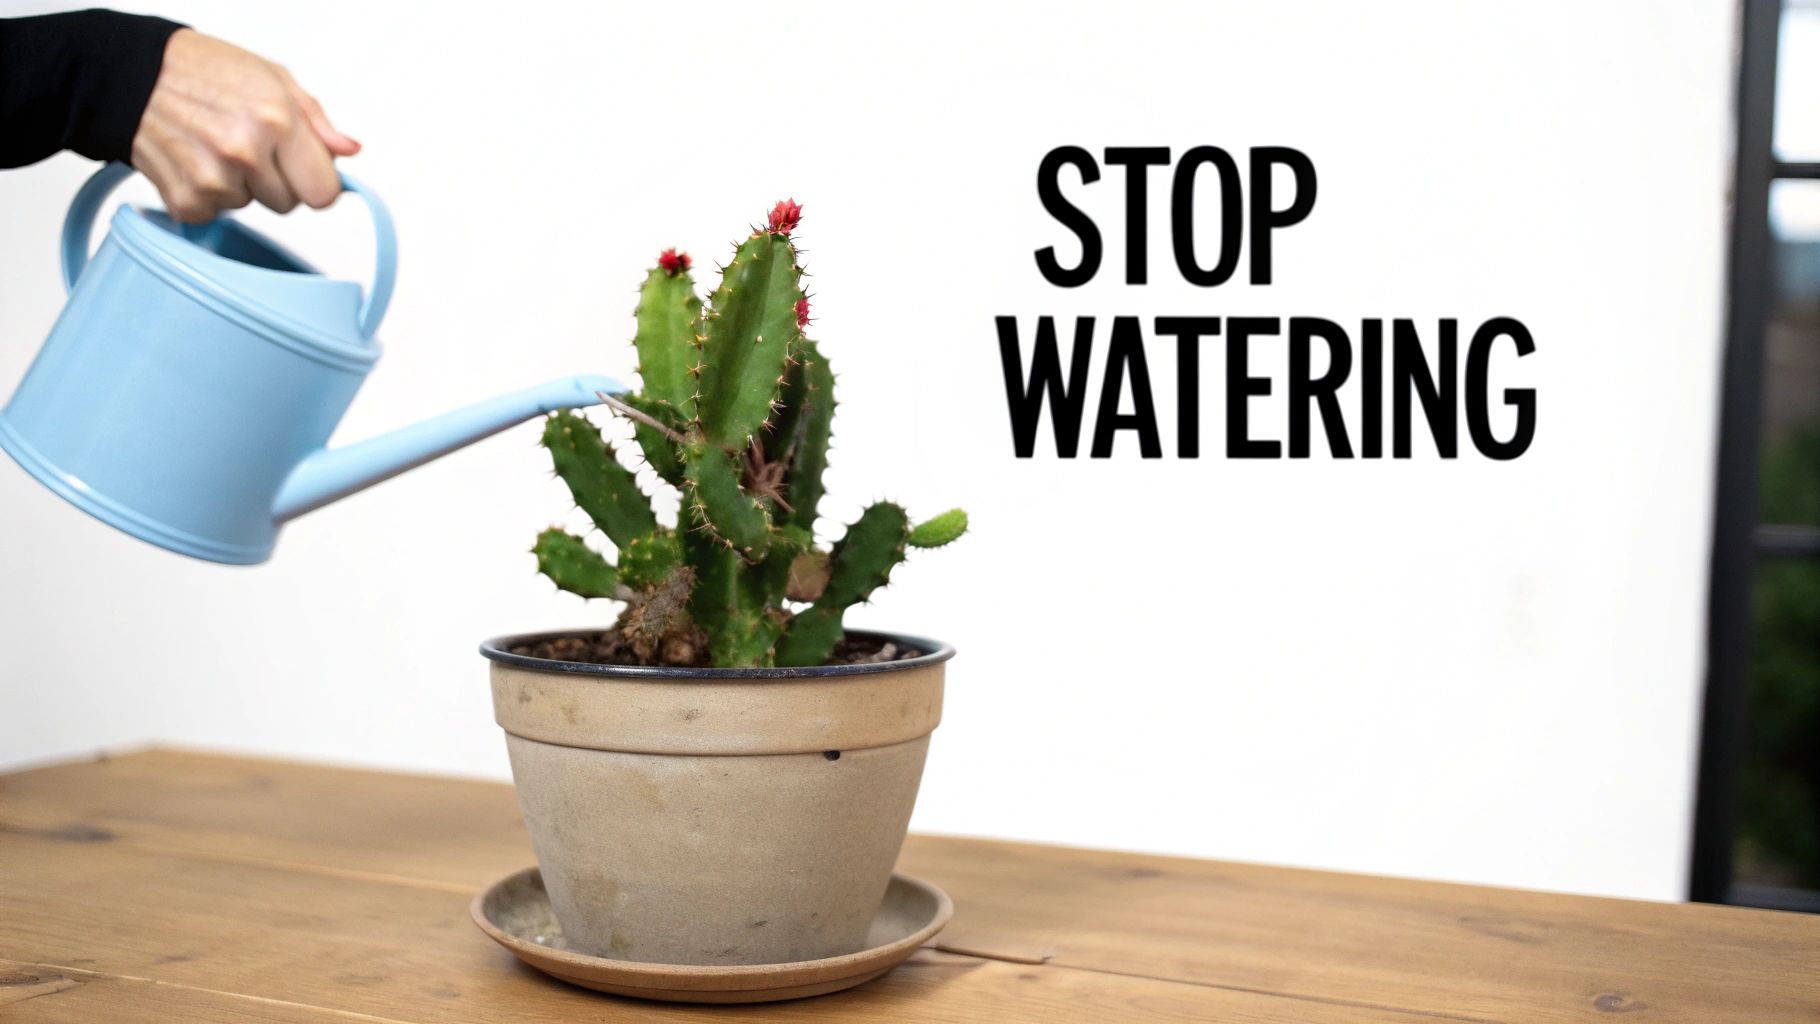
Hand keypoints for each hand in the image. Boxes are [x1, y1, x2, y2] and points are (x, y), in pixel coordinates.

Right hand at [130, 28, 359, 223]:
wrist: (131, 74)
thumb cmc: (202, 70)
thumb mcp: (273, 78)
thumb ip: (317, 121)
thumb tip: (348, 151)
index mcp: (276, 121)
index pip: (324, 192)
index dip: (315, 181)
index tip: (303, 169)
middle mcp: (245, 152)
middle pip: (290, 203)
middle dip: (277, 179)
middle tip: (248, 144)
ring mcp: (213, 180)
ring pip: (253, 207)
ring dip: (241, 184)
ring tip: (215, 144)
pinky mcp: (186, 200)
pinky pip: (217, 213)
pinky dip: (208, 193)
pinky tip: (193, 158)